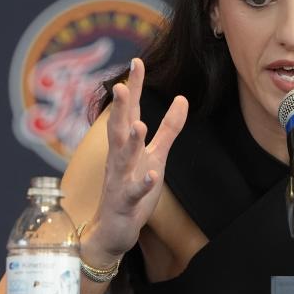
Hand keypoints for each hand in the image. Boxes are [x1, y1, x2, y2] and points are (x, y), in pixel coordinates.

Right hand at [88, 58, 187, 260]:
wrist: (112, 230)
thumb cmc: (131, 188)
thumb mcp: (155, 155)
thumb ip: (168, 128)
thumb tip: (182, 98)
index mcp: (126, 145)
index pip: (129, 111)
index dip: (133, 88)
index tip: (136, 62)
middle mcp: (119, 158)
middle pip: (119, 129)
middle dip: (122, 108)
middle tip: (122, 85)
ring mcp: (120, 180)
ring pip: (123, 159)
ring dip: (131, 142)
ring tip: (139, 124)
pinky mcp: (125, 202)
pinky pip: (133, 192)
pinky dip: (143, 184)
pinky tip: (153, 176)